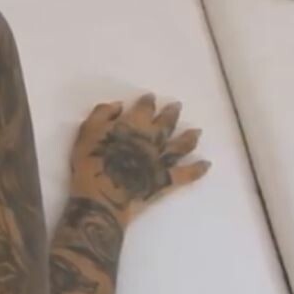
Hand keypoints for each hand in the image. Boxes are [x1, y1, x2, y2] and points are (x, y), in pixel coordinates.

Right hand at [70, 94, 209, 222]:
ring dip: (189, 137)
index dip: (148, 102)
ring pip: (181, 145)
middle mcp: (153, 139)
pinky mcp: (166, 179)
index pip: (145, 108)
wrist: (101, 195)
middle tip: (177, 106)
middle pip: (167, 123)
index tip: (151, 97)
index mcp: (134, 125)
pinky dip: (197, 169)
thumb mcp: (87, 131)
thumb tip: (120, 106)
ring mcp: (162, 160)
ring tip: (197, 132)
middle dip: (172, 113)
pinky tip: (206, 165)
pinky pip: (186, 174)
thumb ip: (103, 114)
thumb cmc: (90, 162)